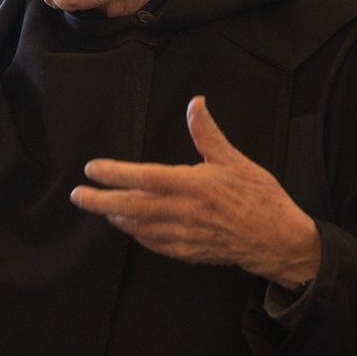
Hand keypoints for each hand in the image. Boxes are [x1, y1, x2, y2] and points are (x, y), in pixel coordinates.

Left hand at [71, 96, 320, 288]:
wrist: (280, 241)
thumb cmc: (261, 198)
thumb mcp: (236, 160)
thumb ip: (208, 134)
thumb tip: (195, 103)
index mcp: (194, 185)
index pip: (145, 177)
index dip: (115, 173)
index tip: (92, 169)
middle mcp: (184, 212)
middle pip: (131, 207)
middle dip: (99, 202)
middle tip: (76, 196)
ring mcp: (184, 235)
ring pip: (139, 227)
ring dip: (116, 217)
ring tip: (99, 208)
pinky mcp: (188, 252)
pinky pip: (154, 243)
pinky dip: (137, 234)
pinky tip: (129, 226)